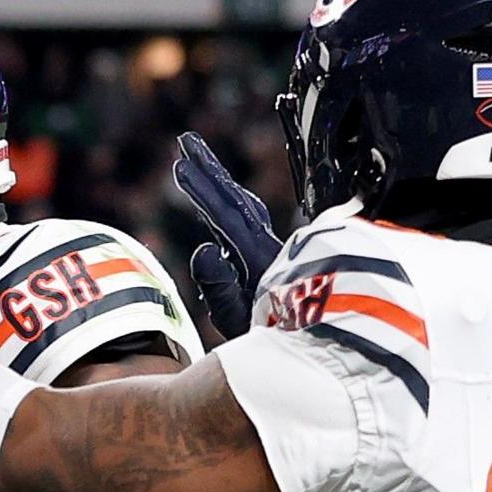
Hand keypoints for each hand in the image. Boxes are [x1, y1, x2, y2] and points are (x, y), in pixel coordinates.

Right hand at [172, 133, 283, 339]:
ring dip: (219, 181)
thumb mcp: (236, 318)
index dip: (202, 190)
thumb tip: (204, 247)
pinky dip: (234, 200)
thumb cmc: (269, 339)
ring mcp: (273, 249)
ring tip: (197, 161)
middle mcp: (269, 246)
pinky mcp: (274, 256)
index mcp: (259, 257)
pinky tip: (226, 198)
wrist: (311, 350)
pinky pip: (251, 218)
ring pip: (245, 205)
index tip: (179, 165)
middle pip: (236, 198)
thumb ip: (217, 286)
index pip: (225, 214)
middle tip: (185, 141)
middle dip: (209, 169)